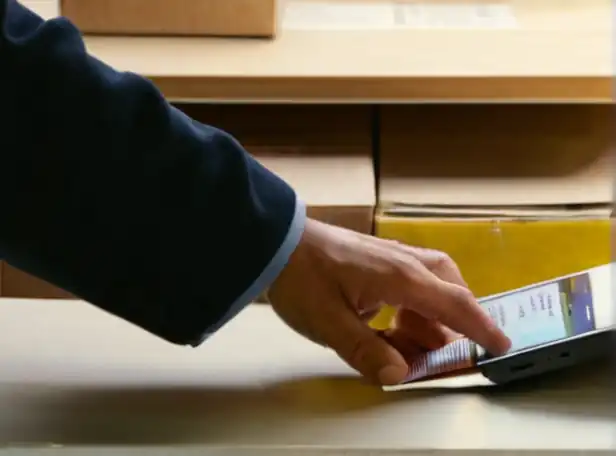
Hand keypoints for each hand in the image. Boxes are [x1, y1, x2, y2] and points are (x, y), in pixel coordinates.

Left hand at [268, 218, 510, 385]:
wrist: (274, 241)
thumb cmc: (301, 279)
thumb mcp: (329, 323)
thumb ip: (366, 351)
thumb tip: (400, 374)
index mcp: (400, 277)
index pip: (455, 304)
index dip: (482, 327)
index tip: (502, 346)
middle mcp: (402, 262)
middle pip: (449, 287)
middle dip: (455, 318)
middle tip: (448, 348)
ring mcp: (388, 256)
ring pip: (429, 283)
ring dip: (429, 315)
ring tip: (409, 344)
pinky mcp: (374, 258)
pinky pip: (408, 280)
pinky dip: (411, 305)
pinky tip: (389, 323)